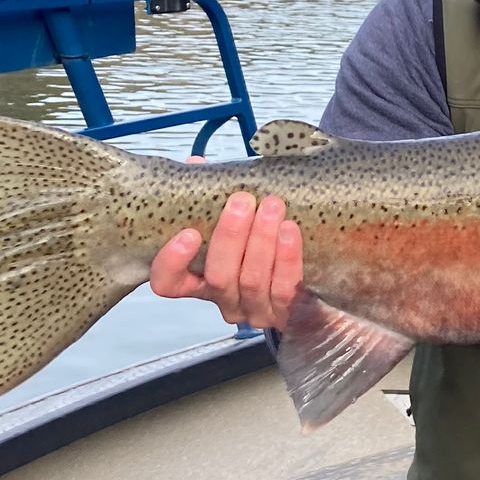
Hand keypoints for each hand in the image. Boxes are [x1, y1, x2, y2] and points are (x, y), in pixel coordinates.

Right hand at [150, 174, 304, 330]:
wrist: (312, 283)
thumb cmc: (261, 244)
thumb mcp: (235, 221)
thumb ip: (211, 198)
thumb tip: (196, 165)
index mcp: (199, 281)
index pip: (168, 283)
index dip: (172, 262)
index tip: (188, 233)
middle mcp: (223, 301)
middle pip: (218, 276)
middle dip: (230, 236)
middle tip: (242, 201)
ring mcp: (254, 312)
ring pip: (251, 281)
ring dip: (261, 241)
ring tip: (272, 207)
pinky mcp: (285, 315)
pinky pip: (284, 288)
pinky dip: (286, 258)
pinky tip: (290, 231)